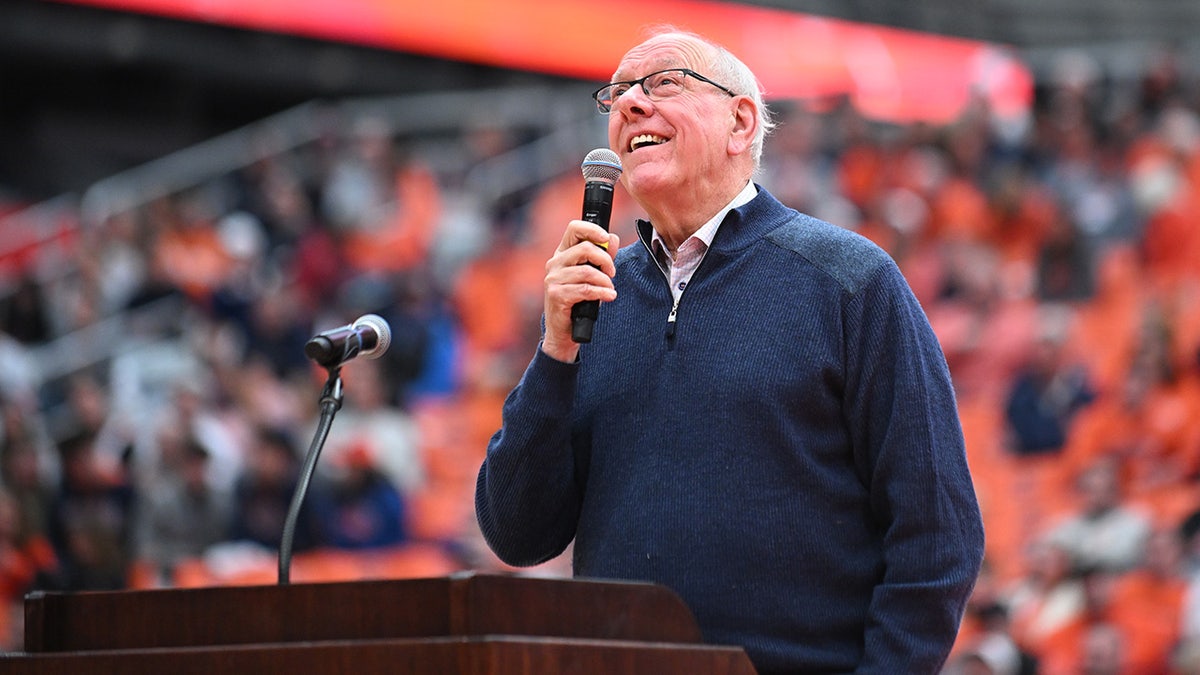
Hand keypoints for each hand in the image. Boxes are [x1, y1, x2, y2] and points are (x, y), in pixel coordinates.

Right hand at [541, 220, 619, 361]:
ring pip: (587, 271)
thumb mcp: (592, 277)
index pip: (574, 229)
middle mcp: (555, 263)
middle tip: (612, 273)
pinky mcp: (556, 295)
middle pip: (585, 248)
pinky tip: (609, 297)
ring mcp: (553, 279)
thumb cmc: (578, 302)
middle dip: (605, 260)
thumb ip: (603, 257)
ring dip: (605, 282)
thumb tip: (613, 238)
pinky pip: (585, 289)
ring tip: (610, 290)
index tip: (606, 237)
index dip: (592, 229)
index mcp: (562, 253)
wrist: (564, 331)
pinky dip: (602, 293)